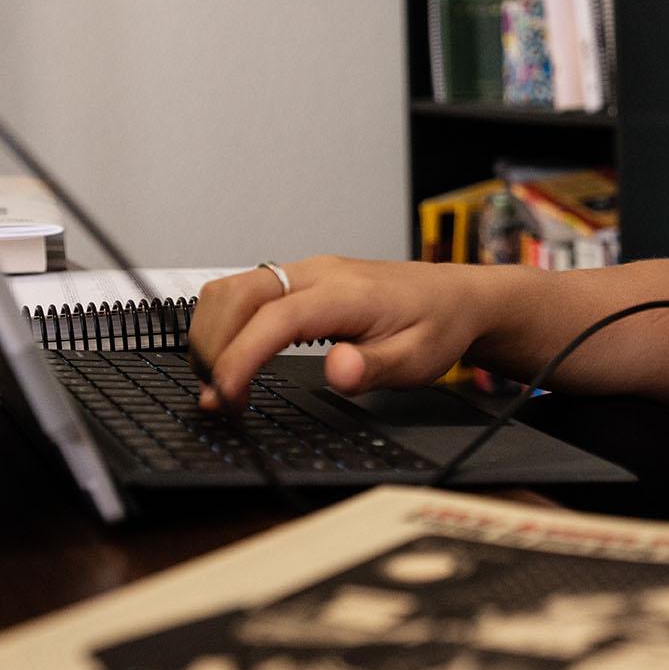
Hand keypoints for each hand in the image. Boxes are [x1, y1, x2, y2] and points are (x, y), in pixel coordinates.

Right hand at [189, 256, 486, 407]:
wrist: (456, 297)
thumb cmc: (439, 325)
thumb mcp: (419, 360)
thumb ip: (375, 367)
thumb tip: (337, 371)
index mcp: (345, 293)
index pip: (274, 319)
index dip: (240, 357)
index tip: (226, 396)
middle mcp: (318, 273)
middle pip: (236, 294)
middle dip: (212, 346)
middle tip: (216, 397)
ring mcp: (305, 272)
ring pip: (232, 288)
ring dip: (211, 333)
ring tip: (219, 383)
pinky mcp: (300, 280)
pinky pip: (244, 291)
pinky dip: (224, 324)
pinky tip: (231, 358)